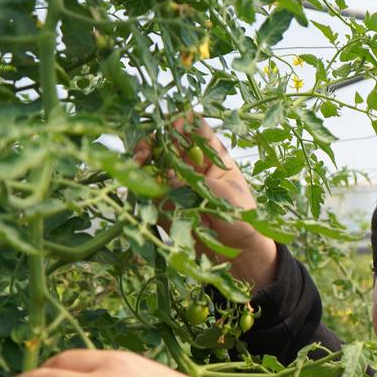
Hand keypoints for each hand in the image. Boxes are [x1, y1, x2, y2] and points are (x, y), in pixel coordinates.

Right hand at [135, 115, 278, 288]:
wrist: (240, 254)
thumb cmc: (242, 219)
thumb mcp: (224, 195)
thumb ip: (196, 183)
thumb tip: (168, 177)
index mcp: (213, 157)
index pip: (194, 128)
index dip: (181, 122)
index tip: (170, 125)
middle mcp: (192, 166)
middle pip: (166, 142)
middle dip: (153, 141)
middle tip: (144, 151)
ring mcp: (177, 184)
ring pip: (152, 162)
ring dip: (142, 159)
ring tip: (137, 163)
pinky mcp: (166, 203)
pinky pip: (148, 189)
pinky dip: (139, 184)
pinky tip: (135, 182)